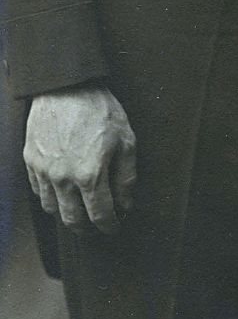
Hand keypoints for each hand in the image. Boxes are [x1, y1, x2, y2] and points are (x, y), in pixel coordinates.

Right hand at [23, 84, 136, 232]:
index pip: (100, 214)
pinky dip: (50, 198)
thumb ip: (126, 177)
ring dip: (66, 215)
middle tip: (96, 228)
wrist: (66, 89)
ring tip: (79, 212)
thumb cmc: (101, 111)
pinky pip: (38, 191)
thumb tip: (125, 204)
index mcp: (90, 175)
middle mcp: (63, 179)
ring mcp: (43, 172)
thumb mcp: (126, 141)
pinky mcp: (30, 162)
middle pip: (72, 219)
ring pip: (51, 208)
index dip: (110, 225)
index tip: (114, 228)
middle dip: (86, 229)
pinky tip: (61, 193)